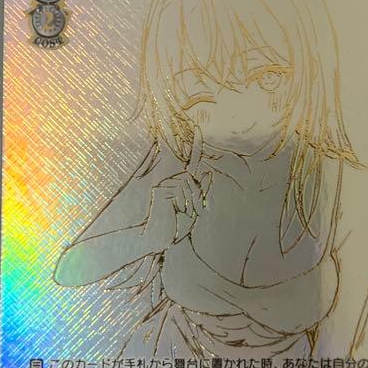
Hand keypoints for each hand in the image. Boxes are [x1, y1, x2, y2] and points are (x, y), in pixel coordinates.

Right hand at [142, 127, 211, 248]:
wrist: (158, 240)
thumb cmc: (175, 227)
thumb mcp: (193, 209)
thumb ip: (201, 191)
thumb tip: (208, 172)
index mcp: (180, 185)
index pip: (190, 162)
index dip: (194, 145)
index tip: (197, 127)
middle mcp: (171, 181)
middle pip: (192, 177)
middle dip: (197, 196)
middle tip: (192, 212)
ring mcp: (163, 184)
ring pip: (188, 183)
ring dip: (191, 201)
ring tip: (183, 214)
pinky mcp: (159, 189)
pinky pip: (181, 188)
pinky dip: (184, 202)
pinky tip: (175, 211)